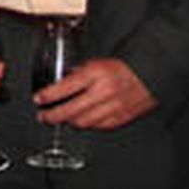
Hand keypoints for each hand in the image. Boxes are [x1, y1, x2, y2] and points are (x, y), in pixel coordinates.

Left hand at [34, 57, 155, 128]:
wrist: (150, 73)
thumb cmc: (122, 67)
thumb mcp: (97, 62)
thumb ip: (79, 73)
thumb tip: (62, 82)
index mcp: (95, 74)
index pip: (65, 87)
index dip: (48, 95)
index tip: (38, 99)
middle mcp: (102, 91)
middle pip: (70, 110)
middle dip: (52, 115)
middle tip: (43, 116)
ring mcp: (112, 106)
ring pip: (82, 122)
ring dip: (68, 122)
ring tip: (59, 119)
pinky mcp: (120, 117)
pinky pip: (97, 126)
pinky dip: (86, 125)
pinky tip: (79, 122)